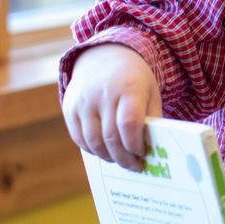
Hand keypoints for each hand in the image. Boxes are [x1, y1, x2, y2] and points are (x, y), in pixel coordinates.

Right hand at [62, 44, 161, 169]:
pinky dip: (93, 150)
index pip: (129, 123)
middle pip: (110, 136)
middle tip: (134, 167)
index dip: (135, 144)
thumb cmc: (134, 80)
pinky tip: (105, 152)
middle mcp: (103, 93)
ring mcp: (83, 100)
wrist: (105, 57)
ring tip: (120, 160)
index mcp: (128, 87)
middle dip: (124, 157)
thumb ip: (152, 119)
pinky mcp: (70, 107)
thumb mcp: (150, 93)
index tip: (143, 153)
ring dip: (108, 157)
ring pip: (93, 141)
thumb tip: (154, 150)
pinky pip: (79, 138)